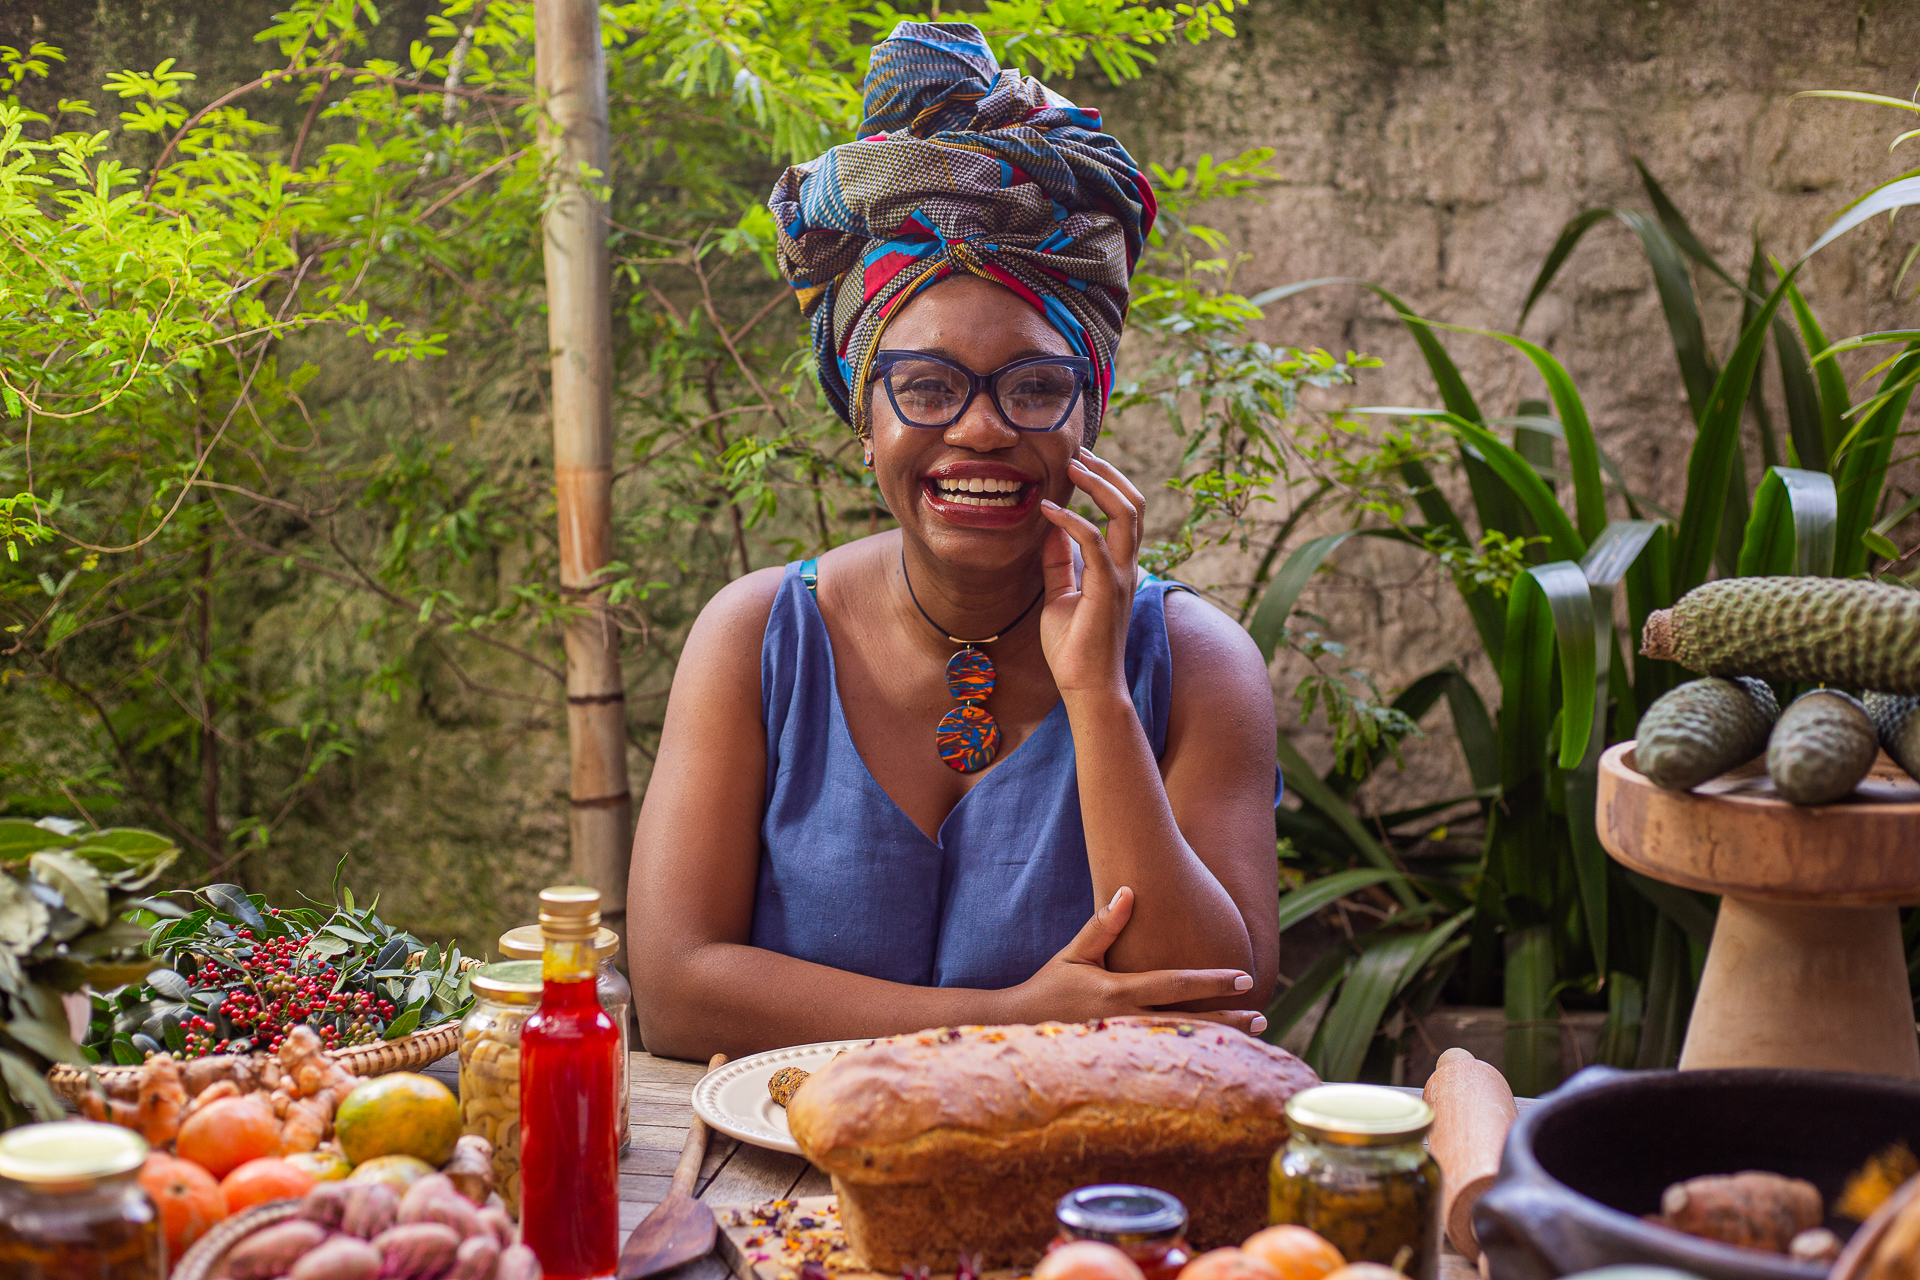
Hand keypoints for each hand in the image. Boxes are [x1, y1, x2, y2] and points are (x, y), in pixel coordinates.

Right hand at [1009, 887, 1268, 1034]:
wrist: (1020, 1028)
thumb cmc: (1049, 987)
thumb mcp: (1073, 953)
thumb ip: (1103, 925)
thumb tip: (1129, 891)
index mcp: (1118, 993)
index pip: (1176, 985)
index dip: (1212, 981)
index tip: (1244, 978)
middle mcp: (1128, 1022)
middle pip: (1189, 1022)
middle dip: (1228, 1020)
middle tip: (1262, 1017)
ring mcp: (1128, 1046)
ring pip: (1183, 1044)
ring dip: (1219, 1040)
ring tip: (1252, 1036)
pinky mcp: (1125, 1059)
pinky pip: (1168, 1058)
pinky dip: (1195, 1054)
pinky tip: (1218, 1053)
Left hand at [1038, 447, 1144, 696]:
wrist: (1086, 689)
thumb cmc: (1074, 649)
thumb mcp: (1059, 595)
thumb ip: (1059, 561)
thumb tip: (1051, 526)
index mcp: (1118, 566)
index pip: (1124, 512)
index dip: (1106, 482)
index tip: (1078, 462)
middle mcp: (1126, 567)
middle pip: (1133, 503)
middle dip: (1107, 472)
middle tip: (1077, 451)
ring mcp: (1121, 577)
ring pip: (1126, 514)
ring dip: (1099, 484)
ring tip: (1072, 465)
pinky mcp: (1106, 591)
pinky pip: (1094, 544)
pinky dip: (1073, 520)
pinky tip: (1048, 509)